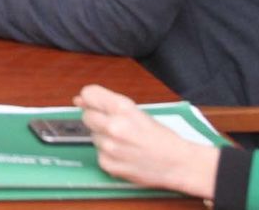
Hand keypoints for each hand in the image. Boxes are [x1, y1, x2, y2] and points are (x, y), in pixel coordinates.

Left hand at [75, 85, 218, 199]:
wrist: (179, 163)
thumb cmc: (163, 138)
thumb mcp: (138, 112)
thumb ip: (108, 104)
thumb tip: (79, 99)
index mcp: (122, 108)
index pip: (88, 94)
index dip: (89, 99)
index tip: (92, 103)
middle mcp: (113, 126)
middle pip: (87, 116)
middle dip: (97, 119)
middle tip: (115, 125)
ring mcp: (110, 147)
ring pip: (93, 135)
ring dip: (104, 137)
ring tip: (125, 142)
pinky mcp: (109, 164)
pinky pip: (98, 154)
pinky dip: (108, 154)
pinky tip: (124, 154)